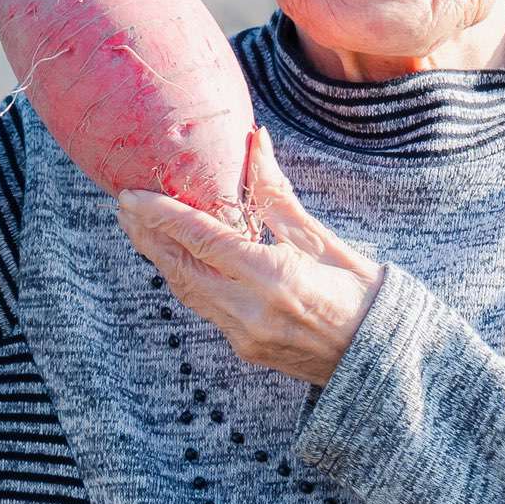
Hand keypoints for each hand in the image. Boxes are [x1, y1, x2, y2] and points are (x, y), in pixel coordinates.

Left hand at [115, 130, 381, 386]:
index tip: (131, 193)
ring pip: (186, 290)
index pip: (202, 238)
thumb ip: (277, 195)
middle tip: (123, 205)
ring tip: (139, 227)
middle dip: (148, 235)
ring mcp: (244, 335)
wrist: (381, 361)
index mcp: (275, 277)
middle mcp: (251, 310)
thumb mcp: (324, 239)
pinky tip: (177, 257)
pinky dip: (186, 278)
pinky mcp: (244, 349)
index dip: (161, 215)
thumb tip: (254, 142)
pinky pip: (203, 307)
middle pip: (180, 267)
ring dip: (161, 257)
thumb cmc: (364, 294)